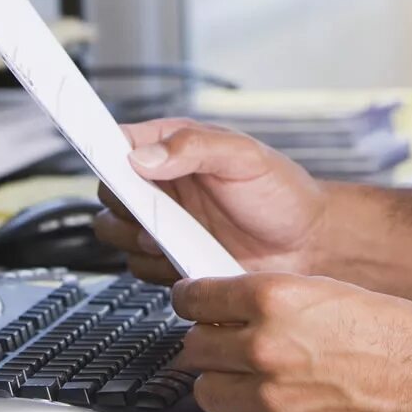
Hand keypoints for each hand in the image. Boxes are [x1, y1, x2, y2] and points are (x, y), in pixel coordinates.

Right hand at [94, 118, 327, 283]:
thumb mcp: (244, 156)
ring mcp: (164, 224)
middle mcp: (162, 184)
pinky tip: (187, 258)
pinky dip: (156, 267)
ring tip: (175, 238)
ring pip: (116, 233)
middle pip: (108, 193)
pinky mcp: (170, 259)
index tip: (103, 161)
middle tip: (156, 213)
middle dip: (124, 207)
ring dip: (138, 239)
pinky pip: (139, 267)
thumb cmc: (282, 192)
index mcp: (173, 148)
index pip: (117, 143)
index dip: (104, 151)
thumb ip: (195, 147)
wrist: (308, 244)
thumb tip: (144, 155)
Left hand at [172, 272, 411, 411]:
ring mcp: (270, 397)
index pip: (195, 297)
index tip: (192, 302)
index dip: (191, 299)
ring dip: (221, 381)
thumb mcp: (324, 290)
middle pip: (194, 346)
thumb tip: (230, 303)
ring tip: (247, 374)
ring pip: (206, 391)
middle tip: (223, 339)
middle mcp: (264, 346)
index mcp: (274, 299)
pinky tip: (272, 401)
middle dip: (206, 340)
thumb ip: (270, 297)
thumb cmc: (392, 334)